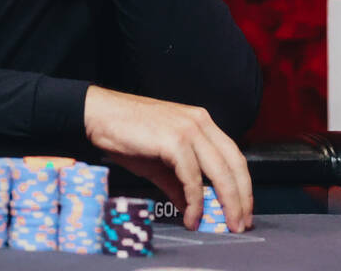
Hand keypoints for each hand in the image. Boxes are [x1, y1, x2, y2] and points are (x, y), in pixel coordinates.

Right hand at [84, 86, 253, 232]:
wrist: (98, 115)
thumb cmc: (125, 133)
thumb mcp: (158, 163)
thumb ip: (178, 184)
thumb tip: (191, 208)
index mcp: (200, 122)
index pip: (234, 156)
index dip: (242, 186)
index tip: (242, 209)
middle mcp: (199, 122)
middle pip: (234, 165)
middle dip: (241, 198)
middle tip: (240, 223)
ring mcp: (188, 129)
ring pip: (220, 172)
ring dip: (226, 203)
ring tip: (225, 224)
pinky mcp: (174, 140)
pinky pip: (193, 178)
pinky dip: (196, 201)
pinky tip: (191, 216)